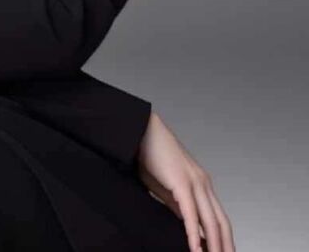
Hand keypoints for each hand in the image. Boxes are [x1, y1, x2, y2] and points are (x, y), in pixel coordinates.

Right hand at [137, 112, 235, 251]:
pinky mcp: (182, 183)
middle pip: (222, 223)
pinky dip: (195, 234)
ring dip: (215, 246)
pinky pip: (191, 214)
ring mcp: (195, 182)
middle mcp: (203, 184)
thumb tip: (187, 225)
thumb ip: (178, 206)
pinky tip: (195, 249)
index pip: (219, 218)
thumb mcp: (167, 188)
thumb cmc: (151, 156)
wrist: (143, 130)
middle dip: (226, 246)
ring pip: (211, 222)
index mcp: (202, 185)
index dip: (225, 239)